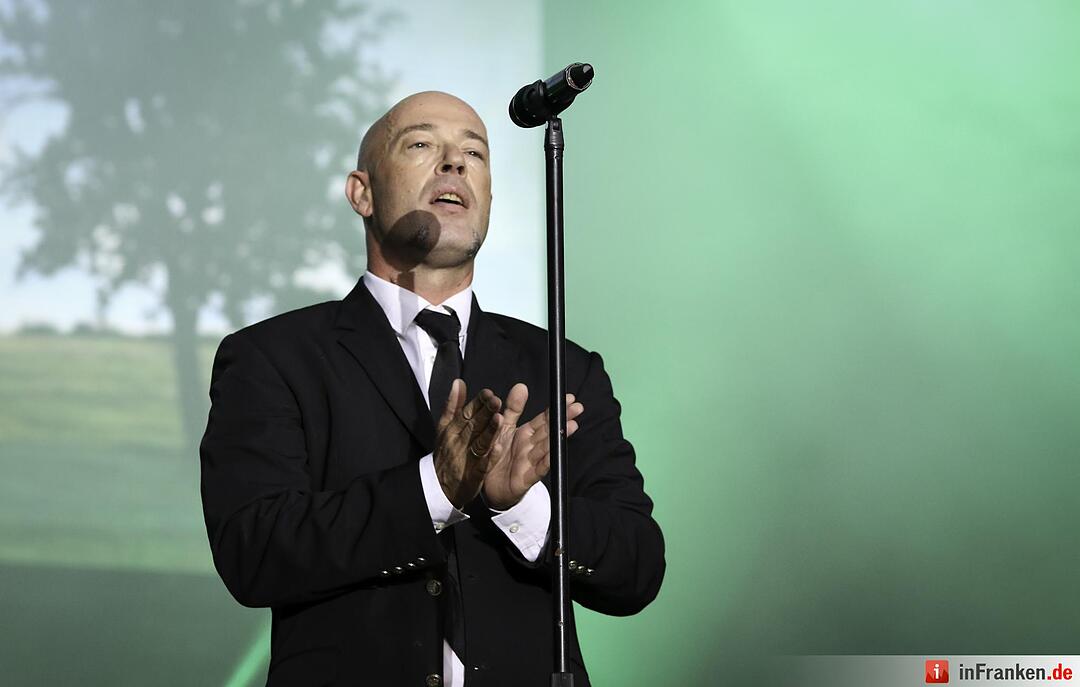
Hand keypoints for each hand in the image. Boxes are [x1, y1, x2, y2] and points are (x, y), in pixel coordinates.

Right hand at [433, 379, 503, 509]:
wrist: (437, 487)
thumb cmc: (444, 453)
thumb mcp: (444, 428)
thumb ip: (452, 406)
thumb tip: (458, 382)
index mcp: (452, 430)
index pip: (465, 414)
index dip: (477, 403)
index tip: (488, 392)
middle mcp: (458, 443)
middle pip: (473, 426)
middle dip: (484, 413)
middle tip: (496, 400)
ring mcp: (465, 460)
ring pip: (479, 443)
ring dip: (488, 432)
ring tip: (499, 419)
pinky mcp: (472, 476)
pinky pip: (481, 466)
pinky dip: (489, 458)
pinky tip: (498, 449)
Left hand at [482, 383, 583, 510]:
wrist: (488, 487)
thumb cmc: (498, 456)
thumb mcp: (503, 428)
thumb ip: (513, 408)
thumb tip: (521, 385)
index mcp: (527, 434)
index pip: (545, 418)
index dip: (556, 408)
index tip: (569, 398)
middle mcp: (532, 446)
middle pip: (550, 430)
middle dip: (564, 418)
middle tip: (578, 407)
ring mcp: (531, 462)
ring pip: (547, 447)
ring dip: (559, 437)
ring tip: (572, 425)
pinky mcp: (526, 478)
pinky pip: (538, 469)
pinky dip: (546, 461)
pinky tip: (554, 453)